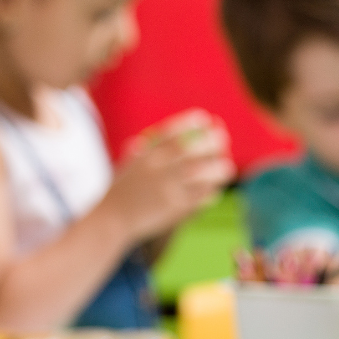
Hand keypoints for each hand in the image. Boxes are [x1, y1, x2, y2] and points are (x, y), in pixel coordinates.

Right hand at [99, 110, 234, 240]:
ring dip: (217, 169)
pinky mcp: (174, 208)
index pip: (169, 134)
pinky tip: (213, 190)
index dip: (188, 123)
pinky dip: (208, 192)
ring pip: (200, 173)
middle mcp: (157, 169)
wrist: (111, 220)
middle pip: (190, 150)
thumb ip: (139, 152)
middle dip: (210, 141)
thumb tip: (148, 141)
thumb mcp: (127, 167)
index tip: (204, 118)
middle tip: (223, 137)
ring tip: (226, 168)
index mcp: (145, 156)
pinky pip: (199, 197)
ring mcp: (167, 189)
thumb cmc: (119, 193)